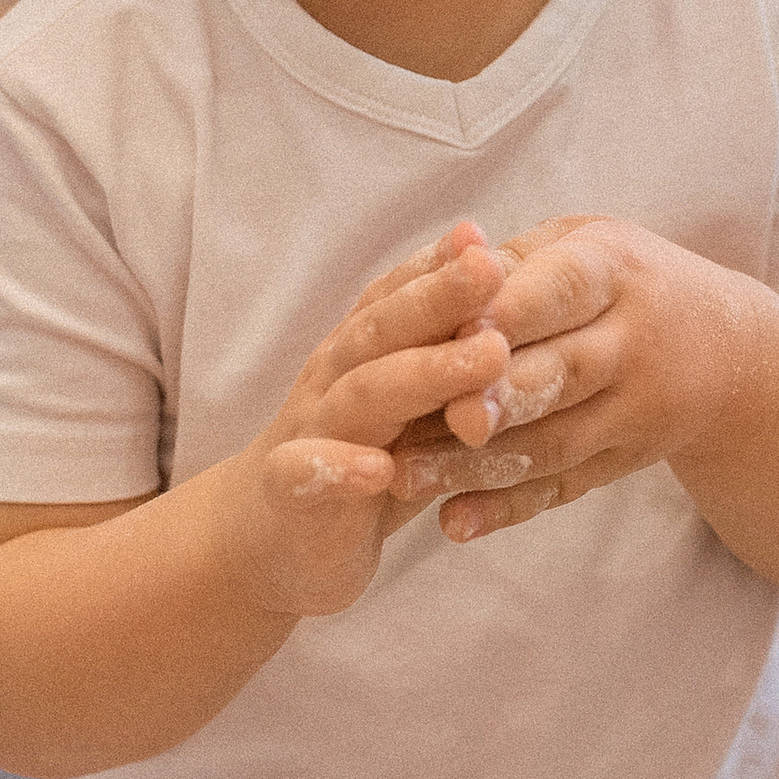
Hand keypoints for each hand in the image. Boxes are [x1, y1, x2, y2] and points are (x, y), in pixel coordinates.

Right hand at [234, 223, 524, 608]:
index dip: (437, 265)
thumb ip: (444, 357)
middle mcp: (333, 380)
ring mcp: (308, 434)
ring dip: (423, 373)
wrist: (267, 542)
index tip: (483, 237)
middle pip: (384, 330)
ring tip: (487, 356)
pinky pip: (305, 476)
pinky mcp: (288, 495)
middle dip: (439, 297)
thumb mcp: (406, 404)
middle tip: (491, 267)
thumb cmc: (356, 461)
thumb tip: (510, 297)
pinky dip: (338, 470)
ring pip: (362, 394)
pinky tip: (379, 470)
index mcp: (362, 353)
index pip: (396, 297)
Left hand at [387, 217, 754, 544]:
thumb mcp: (585, 245)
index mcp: (615, 271)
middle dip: (496, 398)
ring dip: (478, 465)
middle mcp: (633, 342)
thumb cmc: (625, 282)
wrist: (732, 352)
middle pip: (561, 374)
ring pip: (555, 444)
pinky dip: (507, 508)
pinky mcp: (625, 460)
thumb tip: (438, 274)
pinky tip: (455, 522)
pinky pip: (563, 488)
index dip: (506, 315)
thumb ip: (513, 262)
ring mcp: (636, 410)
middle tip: (436, 417)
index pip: (558, 292)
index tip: (451, 333)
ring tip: (407, 476)